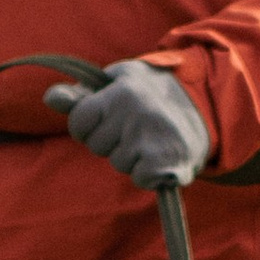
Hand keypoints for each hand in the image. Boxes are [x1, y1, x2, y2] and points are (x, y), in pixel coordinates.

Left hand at [45, 60, 212, 188]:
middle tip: (138, 126)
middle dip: (112, 140)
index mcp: (119, 92)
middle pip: (97, 145)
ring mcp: (150, 139)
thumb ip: (83, 93)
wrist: (209, 104)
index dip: (90, 125)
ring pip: (119, 163)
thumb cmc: (155, 93)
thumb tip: (49, 98)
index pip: (79, 122)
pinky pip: (140, 178)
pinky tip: (162, 155)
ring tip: (153, 138)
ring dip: (133, 156)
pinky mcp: (165, 163)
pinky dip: (150, 173)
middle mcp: (134, 114)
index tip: (110, 119)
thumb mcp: (120, 81)